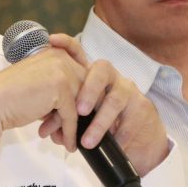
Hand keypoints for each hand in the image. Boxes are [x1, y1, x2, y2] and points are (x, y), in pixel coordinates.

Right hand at [0, 37, 89, 186]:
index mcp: (54, 52)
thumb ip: (59, 89)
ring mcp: (62, 71)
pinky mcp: (61, 88)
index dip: (85, 91)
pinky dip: (70, 132)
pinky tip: (67, 144)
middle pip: (86, 88)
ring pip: (80, 104)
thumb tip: (80, 108)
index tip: (83, 111)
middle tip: (67, 131)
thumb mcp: (39, 86)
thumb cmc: (11, 98)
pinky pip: (72, 115)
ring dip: (71, 124)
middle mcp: (60, 57)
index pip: (81, 69)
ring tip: (61, 139)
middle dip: (79, 112)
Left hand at [46, 34, 168, 176]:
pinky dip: (118, 136)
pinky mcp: (142, 109)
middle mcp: (112, 78)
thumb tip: (45, 131)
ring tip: (87, 141)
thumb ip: (65, 118)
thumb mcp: (83, 117)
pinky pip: (129, 122)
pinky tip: (111, 146)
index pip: (82, 54)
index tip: (52, 41)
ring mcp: (129, 92)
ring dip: (100, 122)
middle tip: (78, 110)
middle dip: (89, 89)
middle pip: (102, 71)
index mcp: (94, 77)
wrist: (140, 136)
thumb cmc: (105, 122)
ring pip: (115, 100)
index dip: (67, 45)